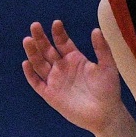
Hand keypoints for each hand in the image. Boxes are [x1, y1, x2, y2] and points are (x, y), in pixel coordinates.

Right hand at [22, 20, 126, 134]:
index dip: (58, 33)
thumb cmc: (108, 89)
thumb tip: (95, 29)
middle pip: (47, 50)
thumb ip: (102, 48)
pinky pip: (37, 83)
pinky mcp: (50, 94)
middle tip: (35, 25)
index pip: (63, 42)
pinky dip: (30, 74)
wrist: (105, 113)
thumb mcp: (108, 66)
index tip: (56, 22)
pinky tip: (27, 63)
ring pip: (39, 64)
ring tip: (27, 40)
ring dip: (33, 52)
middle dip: (40, 38)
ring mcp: (55, 80)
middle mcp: (62, 67)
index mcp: (75, 59)